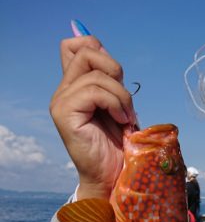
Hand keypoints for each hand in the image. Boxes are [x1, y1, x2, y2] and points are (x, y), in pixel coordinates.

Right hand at [49, 36, 136, 199]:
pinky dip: (115, 104)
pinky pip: (94, 92)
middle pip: (85, 51)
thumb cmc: (116, 145)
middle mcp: (63, 91)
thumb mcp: (117, 104)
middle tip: (125, 100)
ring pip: (96, 75)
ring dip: (121, 96)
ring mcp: (61, 101)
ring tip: (127, 118)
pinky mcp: (64, 113)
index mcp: (74, 86)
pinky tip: (121, 121)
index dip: (99, 50)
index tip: (117, 77)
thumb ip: (109, 80)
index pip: (75, 46)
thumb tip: (103, 48)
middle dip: (115, 70)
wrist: (111, 176)